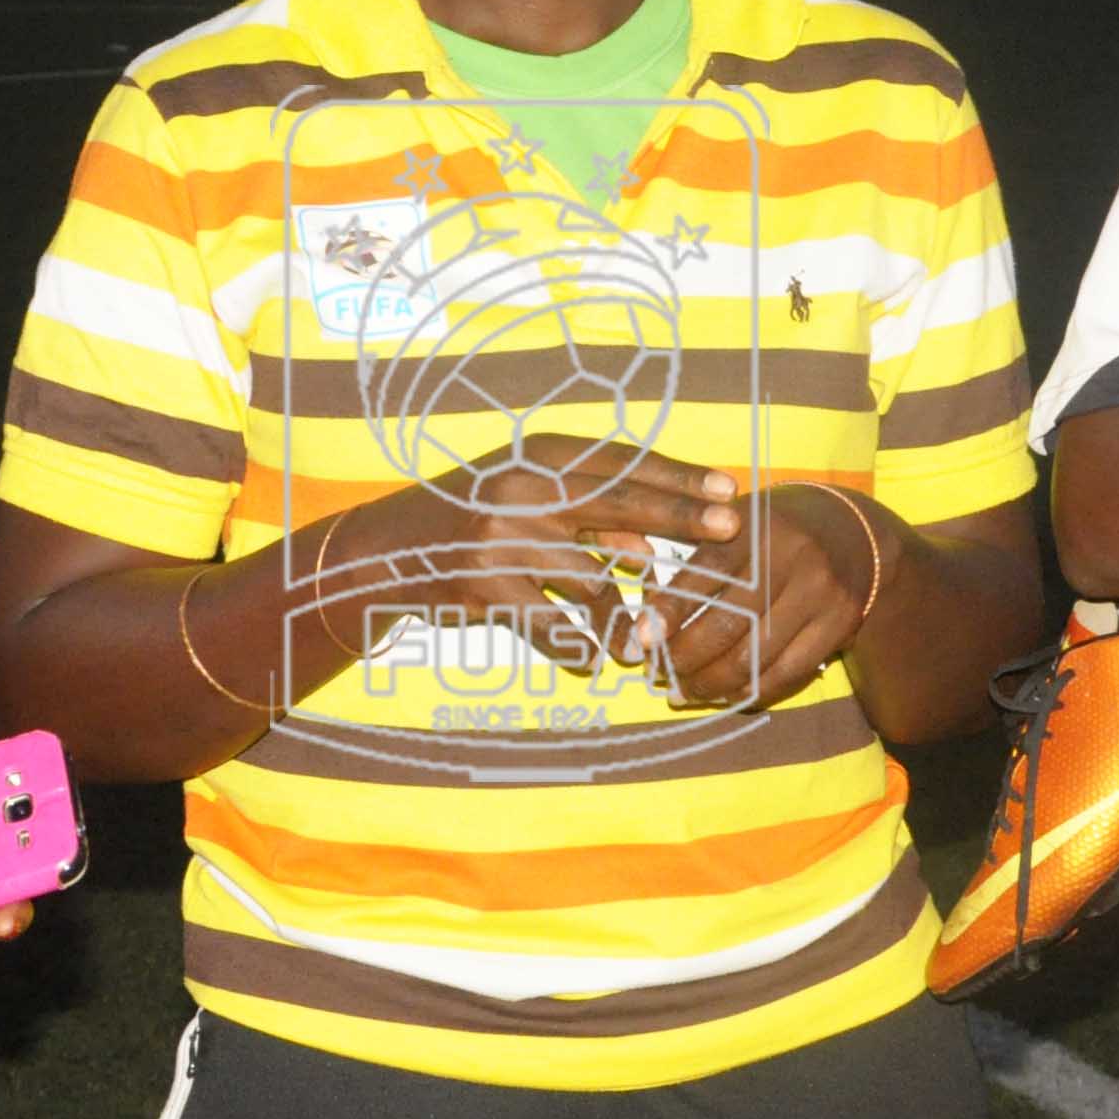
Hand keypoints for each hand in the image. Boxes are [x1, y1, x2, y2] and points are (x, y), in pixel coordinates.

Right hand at [327, 435, 744, 680]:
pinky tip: (591, 660)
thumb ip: (590, 522)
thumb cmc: (472, 522)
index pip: (622, 461)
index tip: (730, 486)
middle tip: (734, 525)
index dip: (679, 475)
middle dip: (681, 515)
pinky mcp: (486, 587)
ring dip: (621, 618)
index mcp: (537, 457)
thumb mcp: (529, 505)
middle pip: (618, 501)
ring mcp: (502, 537)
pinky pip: (555, 628)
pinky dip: (579, 648)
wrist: (385, 553)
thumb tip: (651, 555)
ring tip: (636, 640)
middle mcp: (521, 488)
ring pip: (592, 582)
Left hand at [642, 485, 888, 707]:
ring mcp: (820, 593)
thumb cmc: (773, 531)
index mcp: (754, 525)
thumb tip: (647, 619)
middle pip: (729, 623)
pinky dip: (752, 691)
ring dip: (713, 684)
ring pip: (756, 656)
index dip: (670, 611)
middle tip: (658, 674)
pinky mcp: (842, 623)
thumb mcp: (734, 523)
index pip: (704, 573)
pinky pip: (789, 672)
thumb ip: (693, 559)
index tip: (641, 640)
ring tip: (685, 692)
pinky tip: (727, 695)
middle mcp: (790, 557)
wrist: (853, 531)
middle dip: (685, 657)